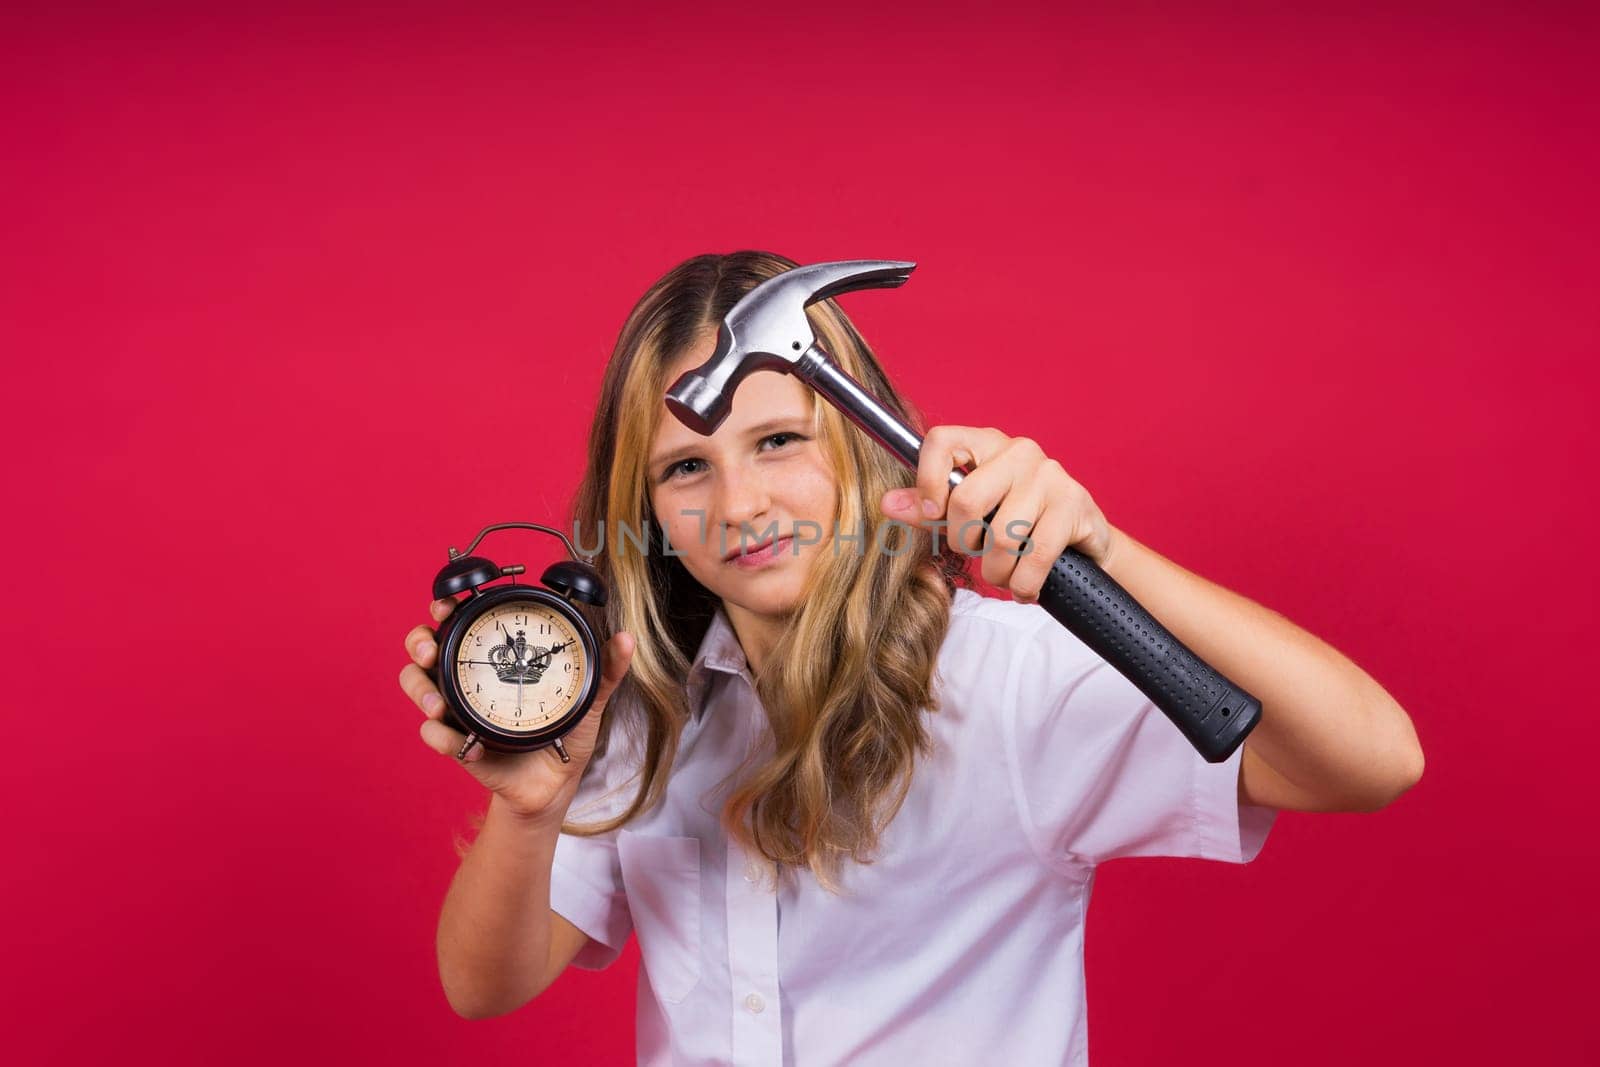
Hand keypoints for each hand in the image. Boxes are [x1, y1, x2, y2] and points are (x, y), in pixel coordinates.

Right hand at [399, 598, 635, 819]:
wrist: (556, 784)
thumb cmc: (566, 732)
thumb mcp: (588, 698)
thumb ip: (606, 670)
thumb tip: (625, 640)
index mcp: (495, 659)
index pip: (462, 622)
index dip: (446, 607)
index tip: (449, 605)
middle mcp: (469, 678)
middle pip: (424, 647)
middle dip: (419, 642)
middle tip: (430, 650)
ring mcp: (457, 709)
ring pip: (417, 686)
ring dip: (421, 689)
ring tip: (440, 704)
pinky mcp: (457, 743)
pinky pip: (434, 735)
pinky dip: (441, 737)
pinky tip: (463, 744)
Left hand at [879, 425, 1118, 604]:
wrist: (1083, 542)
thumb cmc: (1017, 523)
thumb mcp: (970, 515)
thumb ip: (929, 510)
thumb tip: (888, 504)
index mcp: (985, 444)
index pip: (940, 441)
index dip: (927, 481)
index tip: (933, 514)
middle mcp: (1018, 451)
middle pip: (966, 500)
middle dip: (964, 543)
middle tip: (977, 552)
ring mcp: (1049, 475)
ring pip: (1001, 537)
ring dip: (997, 572)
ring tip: (1004, 574)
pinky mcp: (1074, 504)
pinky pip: (1035, 557)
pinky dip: (1023, 584)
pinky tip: (1025, 586)